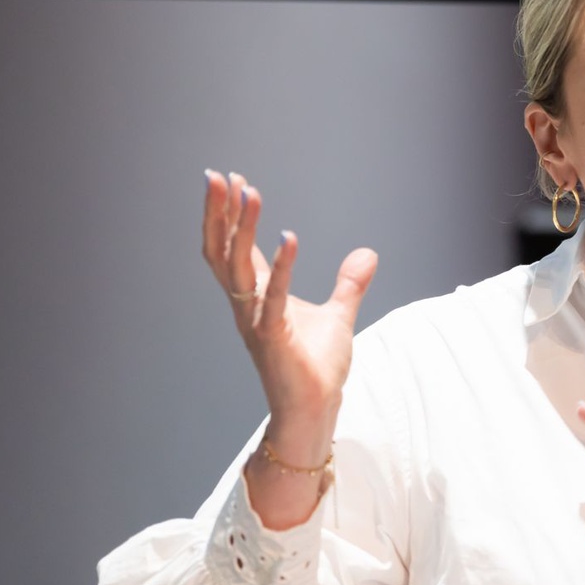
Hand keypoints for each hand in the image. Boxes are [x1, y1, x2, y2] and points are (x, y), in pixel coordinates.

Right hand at [201, 170, 376, 462]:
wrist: (315, 409)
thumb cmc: (317, 367)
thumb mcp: (338, 315)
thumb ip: (349, 284)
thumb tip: (368, 253)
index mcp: (256, 297)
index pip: (235, 247)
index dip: (230, 215)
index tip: (232, 180)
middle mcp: (247, 305)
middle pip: (222, 250)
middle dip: (219, 212)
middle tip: (217, 176)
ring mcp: (256, 320)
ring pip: (239, 267)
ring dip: (243, 228)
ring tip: (250, 192)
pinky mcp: (274, 337)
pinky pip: (273, 296)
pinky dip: (281, 266)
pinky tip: (289, 237)